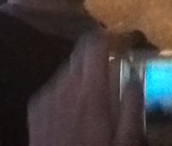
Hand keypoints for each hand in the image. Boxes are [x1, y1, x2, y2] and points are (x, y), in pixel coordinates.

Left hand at [28, 30, 141, 145]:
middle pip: (81, 55)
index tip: (126, 42)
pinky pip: (55, 88)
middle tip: (118, 70)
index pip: (94, 45)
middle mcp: (64, 87)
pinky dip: (69, 91)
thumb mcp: (126, 144)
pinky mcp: (35, 108)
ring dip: (84, 76)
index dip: (111, 37)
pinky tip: (78, 113)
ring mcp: (45, 96)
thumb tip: (136, 78)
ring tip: (100, 98)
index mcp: (90, 94)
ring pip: (68, 71)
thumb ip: (131, 109)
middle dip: (100, 57)